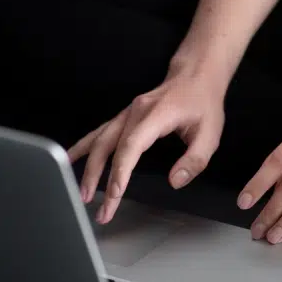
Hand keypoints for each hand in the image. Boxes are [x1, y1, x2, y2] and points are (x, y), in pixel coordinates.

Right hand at [67, 58, 227, 223]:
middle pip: (108, 146)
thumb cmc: (203, 103)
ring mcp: (127, 113)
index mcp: (156, 115)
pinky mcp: (124, 116)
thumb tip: (175, 181)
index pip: (131, 146)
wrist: (196, 76)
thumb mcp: (210, 134)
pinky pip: (99, 133)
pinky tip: (71, 158)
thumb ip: (194, 160)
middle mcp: (135, 112)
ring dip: (88, 167)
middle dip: (97, 178)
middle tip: (94, 205)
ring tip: (82, 192)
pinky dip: (84, 147)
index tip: (114, 193)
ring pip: (99, 140)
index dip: (120, 171)